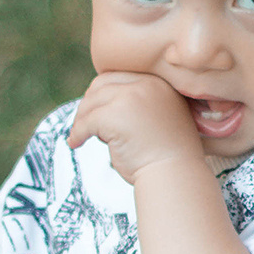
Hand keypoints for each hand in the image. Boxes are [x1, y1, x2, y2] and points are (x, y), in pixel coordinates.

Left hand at [67, 72, 201, 184]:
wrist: (176, 175)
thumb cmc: (168, 154)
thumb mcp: (160, 116)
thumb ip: (140, 103)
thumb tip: (100, 100)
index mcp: (158, 82)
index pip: (117, 78)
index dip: (101, 94)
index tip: (94, 110)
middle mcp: (145, 84)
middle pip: (101, 85)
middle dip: (88, 104)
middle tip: (83, 123)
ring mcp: (130, 98)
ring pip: (91, 103)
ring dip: (81, 120)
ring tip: (79, 135)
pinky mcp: (115, 116)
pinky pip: (86, 122)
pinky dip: (77, 133)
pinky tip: (76, 143)